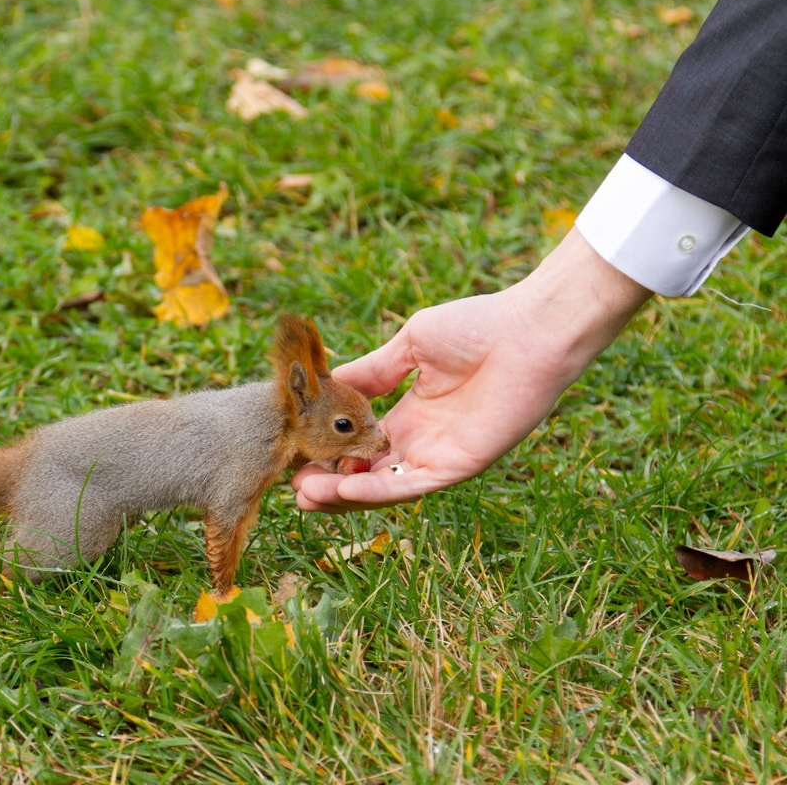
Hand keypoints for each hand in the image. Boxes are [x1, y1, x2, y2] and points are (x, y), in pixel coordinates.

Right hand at [293, 229, 651, 511]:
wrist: (530, 330)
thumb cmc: (477, 327)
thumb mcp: (409, 346)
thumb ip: (371, 371)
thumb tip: (327, 383)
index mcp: (410, 414)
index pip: (360, 446)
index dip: (327, 455)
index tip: (294, 455)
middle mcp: (423, 441)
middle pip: (367, 475)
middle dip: (329, 484)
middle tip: (293, 488)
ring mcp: (441, 456)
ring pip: (384, 488)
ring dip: (344, 496)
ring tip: (306, 496)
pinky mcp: (461, 466)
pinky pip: (411, 486)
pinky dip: (376, 490)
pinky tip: (343, 488)